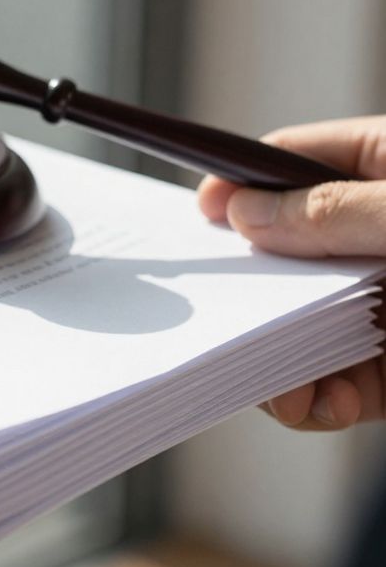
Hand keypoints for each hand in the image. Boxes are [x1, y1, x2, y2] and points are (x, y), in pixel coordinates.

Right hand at [197, 115, 385, 430]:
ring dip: (283, 360)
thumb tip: (244, 211)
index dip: (238, 183)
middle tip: (221, 319)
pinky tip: (328, 404)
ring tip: (284, 390)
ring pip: (306, 325)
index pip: (292, 162)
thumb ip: (334, 210)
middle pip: (286, 254)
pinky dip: (326, 400)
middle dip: (252, 295)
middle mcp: (381, 235)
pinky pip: (346, 383)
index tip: (199, 214)